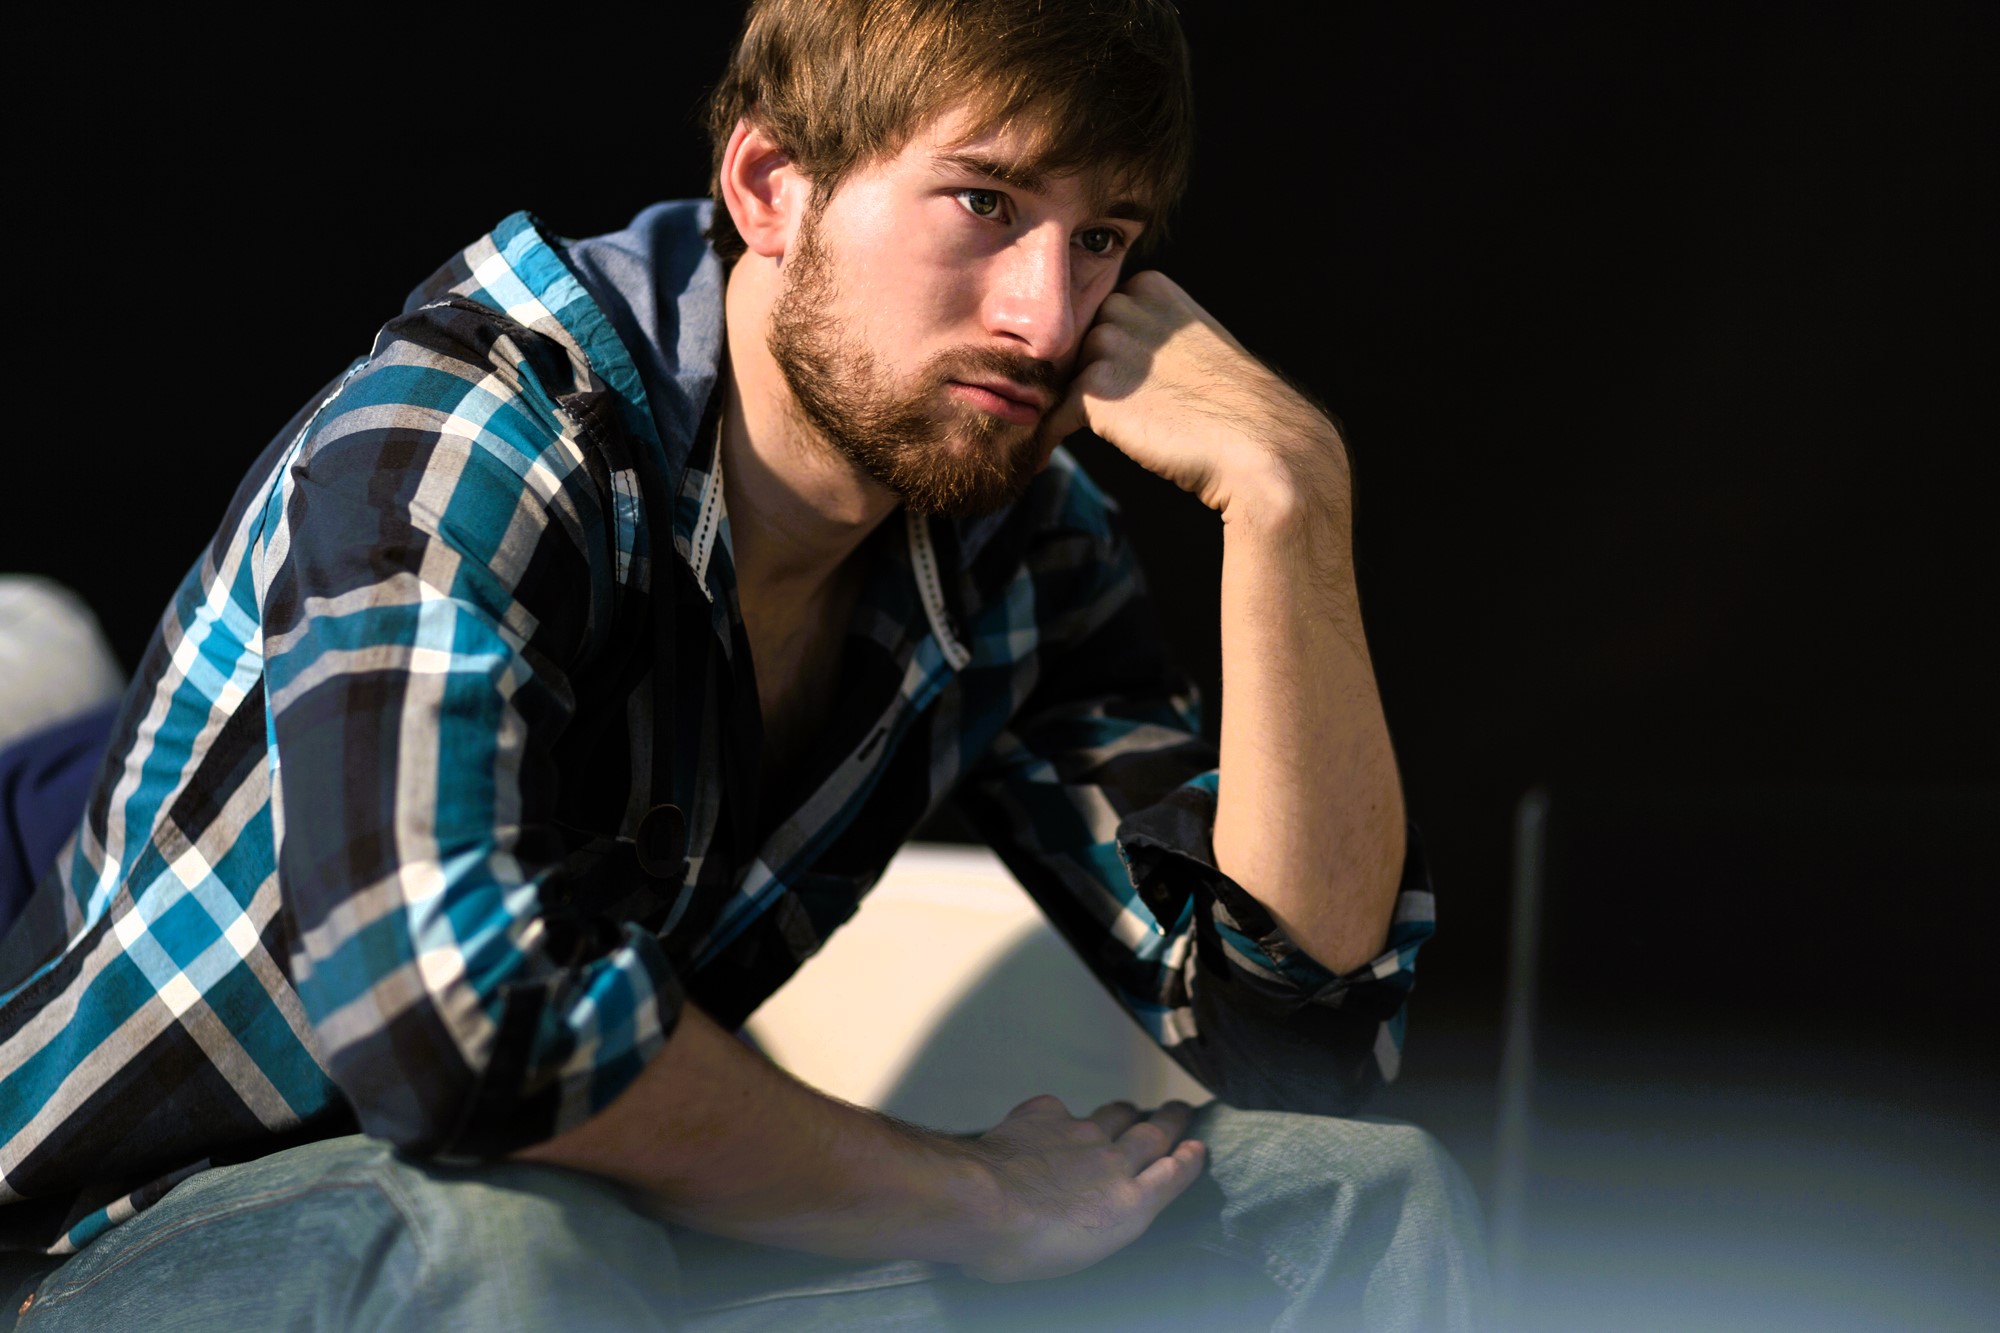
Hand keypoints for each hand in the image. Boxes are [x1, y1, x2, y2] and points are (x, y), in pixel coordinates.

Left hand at [956, 1094, 1206, 1282]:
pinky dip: (1059, 1117)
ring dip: (1123, 1113)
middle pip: (1153, 1133)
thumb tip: (1084, 1214)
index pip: (1172, 1175)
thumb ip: (1095, 1224)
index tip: (1196, 1147)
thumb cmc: (1024, 1249)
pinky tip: (1049, 1122)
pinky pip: (1059, 1109)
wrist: (983, 1205)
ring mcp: (1081, 1133)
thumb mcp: (1077, 1254)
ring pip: (1114, 1115)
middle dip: (1171, 1120)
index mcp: (1129, 1206)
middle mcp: (1115, 1162)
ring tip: (1127, 1111)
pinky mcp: (1045, 1115)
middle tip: (1179, 1110)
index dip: (1187, 1160)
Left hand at [1040, 271, 1347, 521]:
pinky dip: (1042, 440)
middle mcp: (1125, 306)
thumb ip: (1151, 341)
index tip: (1104, 387)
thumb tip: (1110, 362)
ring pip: (1065, 379)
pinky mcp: (1094, 388)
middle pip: (1079, 346)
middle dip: (1080, 379)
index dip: (1103, 356)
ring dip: (1064, 410)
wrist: (1259, 444)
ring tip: (1053, 440)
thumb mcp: (1194, 348)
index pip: (1102, 318)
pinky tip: (1037, 462)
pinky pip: (1052, 415)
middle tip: (1072, 418)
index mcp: (1152, 288)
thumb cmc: (1235, 408)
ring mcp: (1108, 345)